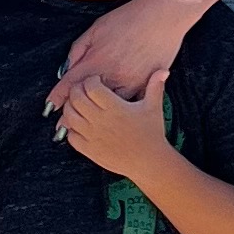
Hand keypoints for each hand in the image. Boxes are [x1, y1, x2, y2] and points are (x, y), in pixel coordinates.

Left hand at [44, 0, 191, 111]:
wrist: (162, 18)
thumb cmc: (128, 20)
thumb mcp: (96, 28)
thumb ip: (79, 49)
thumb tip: (67, 67)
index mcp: (97, 60)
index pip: (71, 83)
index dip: (58, 97)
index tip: (49, 109)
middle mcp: (111, 75)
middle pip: (86, 101)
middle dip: (71, 113)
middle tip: (60, 125)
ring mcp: (129, 82)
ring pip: (107, 107)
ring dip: (92, 117)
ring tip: (81, 128)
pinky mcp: (144, 85)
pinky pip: (128, 104)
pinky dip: (117, 111)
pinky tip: (110, 121)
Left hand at [53, 68, 170, 181]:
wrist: (149, 162)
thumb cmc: (152, 134)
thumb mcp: (154, 108)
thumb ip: (155, 87)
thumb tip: (163, 70)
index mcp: (115, 108)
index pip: (91, 87)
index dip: (90, 80)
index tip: (96, 81)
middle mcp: (101, 121)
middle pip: (76, 98)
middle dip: (76, 90)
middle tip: (83, 90)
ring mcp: (92, 136)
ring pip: (69, 115)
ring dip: (70, 107)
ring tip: (79, 105)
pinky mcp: (89, 150)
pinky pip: (70, 135)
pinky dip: (70, 128)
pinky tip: (79, 124)